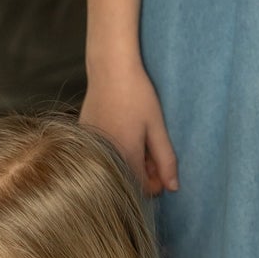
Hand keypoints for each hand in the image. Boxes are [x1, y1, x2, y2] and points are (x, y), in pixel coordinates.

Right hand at [80, 62, 178, 197]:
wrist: (109, 69)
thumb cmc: (136, 94)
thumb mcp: (157, 127)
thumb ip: (166, 159)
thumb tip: (173, 187)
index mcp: (126, 157)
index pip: (143, 189)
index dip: (156, 183)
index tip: (162, 168)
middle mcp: (105, 157)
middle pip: (128, 178)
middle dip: (143, 171)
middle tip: (151, 148)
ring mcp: (92, 146)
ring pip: (116, 165)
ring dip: (129, 159)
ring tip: (137, 136)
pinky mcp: (85, 136)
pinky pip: (103, 153)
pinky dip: (115, 149)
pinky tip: (120, 129)